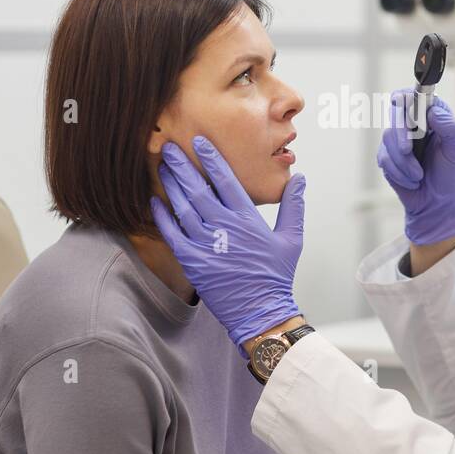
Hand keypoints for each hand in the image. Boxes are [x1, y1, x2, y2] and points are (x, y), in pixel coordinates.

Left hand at [151, 136, 304, 352]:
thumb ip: (293, 206)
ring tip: (162, 167)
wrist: (260, 311)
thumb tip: (299, 178)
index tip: (199, 142)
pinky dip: (162, 216)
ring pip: (182, 207)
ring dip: (171, 185)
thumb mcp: (292, 238)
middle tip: (168, 147)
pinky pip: (172, 234)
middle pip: (197, 188)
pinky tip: (155, 202)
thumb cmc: (276, 275)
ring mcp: (205, 244)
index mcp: (247, 218)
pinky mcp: (192, 261)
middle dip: (181, 165)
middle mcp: (224, 227)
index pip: (225, 179)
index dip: (210, 158)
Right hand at [376, 89, 454, 245]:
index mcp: (432, 116)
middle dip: (400, 133)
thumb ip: (449, 127)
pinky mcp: (387, 156)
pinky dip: (399, 173)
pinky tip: (412, 181)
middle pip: (395, 113)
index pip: (414, 96)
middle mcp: (412, 123)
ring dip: (404, 162)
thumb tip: (432, 111)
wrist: (437, 205)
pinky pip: (385, 158)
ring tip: (419, 175)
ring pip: (387, 137)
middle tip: (408, 150)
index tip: (401, 101)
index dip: (406, 96)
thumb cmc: (450, 175)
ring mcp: (398, 139)